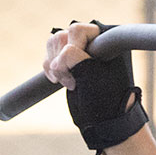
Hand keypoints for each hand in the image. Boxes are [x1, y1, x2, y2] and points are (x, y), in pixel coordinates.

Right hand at [43, 20, 147, 154]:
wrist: (104, 123)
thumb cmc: (106, 100)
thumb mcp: (91, 76)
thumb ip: (74, 58)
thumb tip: (56, 58)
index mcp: (105, 41)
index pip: (78, 31)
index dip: (73, 49)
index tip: (81, 72)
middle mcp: (92, 43)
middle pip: (62, 36)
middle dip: (61, 60)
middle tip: (72, 81)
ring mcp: (79, 53)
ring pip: (53, 45)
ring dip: (54, 65)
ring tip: (68, 83)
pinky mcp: (67, 64)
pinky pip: (49, 57)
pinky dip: (49, 69)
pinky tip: (58, 81)